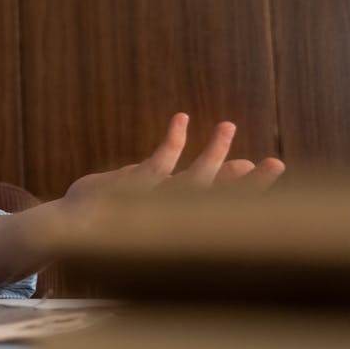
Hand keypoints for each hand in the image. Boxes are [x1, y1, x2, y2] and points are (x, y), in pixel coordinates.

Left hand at [62, 113, 285, 209]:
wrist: (72, 230)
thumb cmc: (110, 217)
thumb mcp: (148, 200)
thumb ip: (171, 182)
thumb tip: (200, 164)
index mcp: (179, 221)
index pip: (222, 208)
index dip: (247, 190)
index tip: (267, 168)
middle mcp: (173, 218)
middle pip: (220, 201)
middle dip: (251, 184)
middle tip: (278, 164)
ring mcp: (155, 204)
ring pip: (195, 180)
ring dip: (215, 153)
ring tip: (228, 125)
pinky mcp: (134, 189)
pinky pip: (161, 162)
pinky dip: (173, 140)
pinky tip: (182, 118)